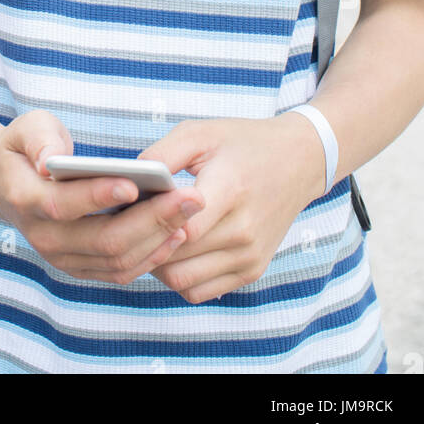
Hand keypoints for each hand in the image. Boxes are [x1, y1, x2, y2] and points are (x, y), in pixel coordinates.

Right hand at [0, 110, 205, 284]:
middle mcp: (44, 237)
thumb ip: (40, 140)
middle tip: (189, 197)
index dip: (98, 196)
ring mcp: (62, 258)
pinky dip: (151, 256)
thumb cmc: (26, 148)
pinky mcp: (81, 267)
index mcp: (25, 198)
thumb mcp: (27, 129)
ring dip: (158, 240)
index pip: (62, 205)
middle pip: (102, 240)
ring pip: (117, 262)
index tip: (135, 183)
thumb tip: (51, 159)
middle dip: (151, 220)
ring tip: (189, 214)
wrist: (7, 183)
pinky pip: (120, 271)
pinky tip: (176, 233)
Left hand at [138, 114, 325, 302]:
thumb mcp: (199, 133)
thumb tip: (125, 180)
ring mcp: (249, 256)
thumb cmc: (241, 143)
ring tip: (149, 236)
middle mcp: (243, 231)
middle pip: (175, 257)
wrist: (298, 161)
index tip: (127, 209)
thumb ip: (159, 155)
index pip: (180, 226)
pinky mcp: (251, 271)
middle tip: (127, 225)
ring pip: (182, 280)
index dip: (148, 222)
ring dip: (158, 264)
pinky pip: (199, 290)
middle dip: (145, 243)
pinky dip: (179, 276)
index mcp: (230, 190)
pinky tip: (173, 250)